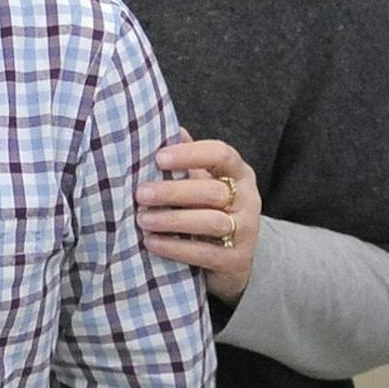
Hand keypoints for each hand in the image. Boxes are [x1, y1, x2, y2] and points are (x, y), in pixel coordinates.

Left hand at [138, 133, 260, 303]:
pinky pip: (205, 253)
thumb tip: (161, 127)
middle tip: (140, 194)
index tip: (158, 158)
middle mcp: (248, 199)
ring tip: (142, 220)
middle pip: (212, 190)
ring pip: (211, 221)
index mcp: (239, 173)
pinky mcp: (237, 260)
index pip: (221, 154)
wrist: (232, 260)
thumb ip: (186, 159)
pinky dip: (175, 247)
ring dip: (172, 220)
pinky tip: (151, 243)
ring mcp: (246, 231)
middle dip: (172, 192)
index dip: (190, 154)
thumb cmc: (207, 209)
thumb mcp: (201, 181)